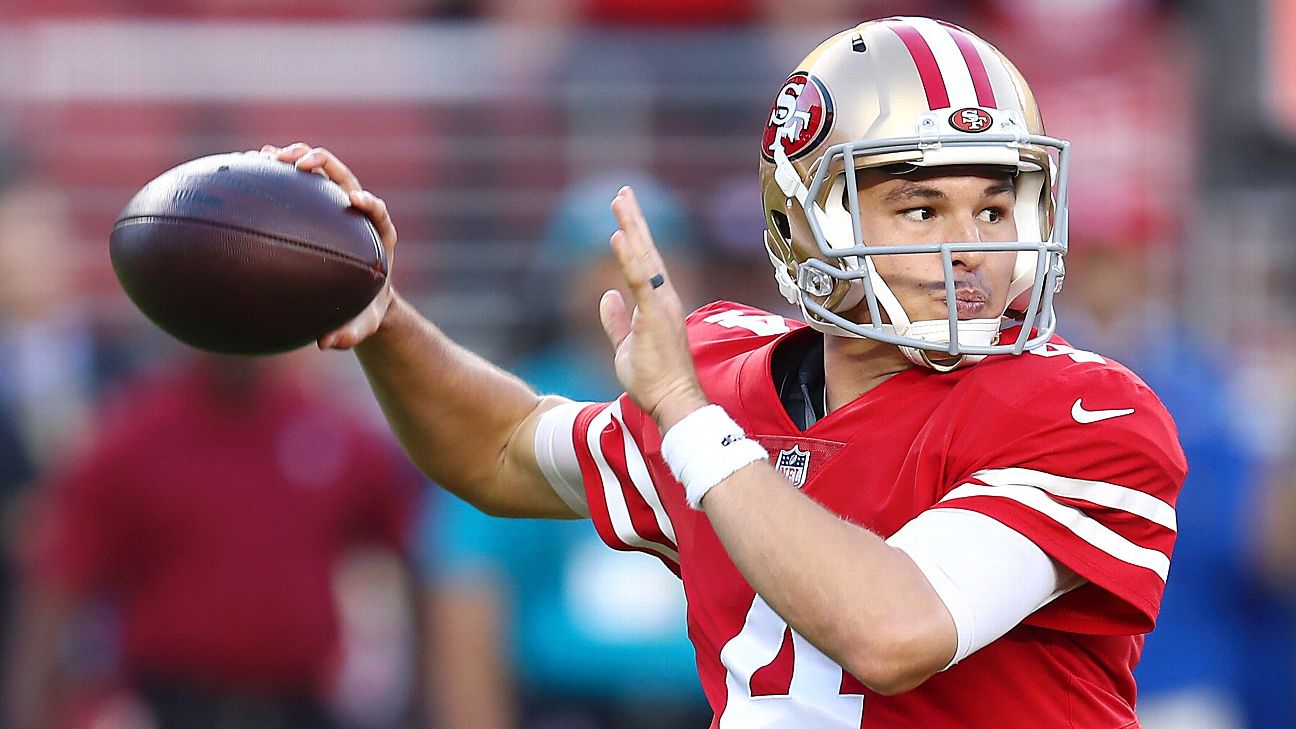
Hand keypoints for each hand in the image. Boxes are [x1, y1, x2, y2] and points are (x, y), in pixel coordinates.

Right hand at [258, 142, 396, 349]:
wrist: (363, 298)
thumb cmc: (365, 311)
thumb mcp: (362, 326)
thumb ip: (349, 334)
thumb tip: (326, 343)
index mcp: (379, 236)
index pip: (378, 211)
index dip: (368, 202)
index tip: (354, 200)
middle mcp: (357, 213)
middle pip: (345, 178)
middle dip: (324, 164)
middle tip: (300, 163)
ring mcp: (335, 205)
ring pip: (319, 173)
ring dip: (296, 157)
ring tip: (267, 155)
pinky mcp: (316, 206)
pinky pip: (296, 185)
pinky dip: (276, 173)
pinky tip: (247, 167)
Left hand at [600, 187, 708, 429]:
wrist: (672, 400)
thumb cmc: (654, 379)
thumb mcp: (625, 346)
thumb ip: (616, 320)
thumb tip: (607, 295)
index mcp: (657, 304)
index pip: (643, 263)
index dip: (633, 237)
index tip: (623, 215)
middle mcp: (664, 298)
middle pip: (646, 251)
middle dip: (633, 220)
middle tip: (622, 192)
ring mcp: (662, 304)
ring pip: (645, 257)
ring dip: (632, 227)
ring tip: (620, 200)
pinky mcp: (656, 314)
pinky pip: (640, 279)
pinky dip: (629, 256)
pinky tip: (618, 235)